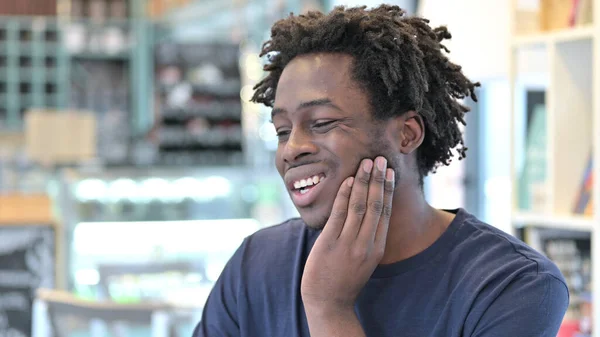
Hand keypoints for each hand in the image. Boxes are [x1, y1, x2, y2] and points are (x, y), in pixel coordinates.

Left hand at [301, 156, 394, 310]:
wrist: (328, 302)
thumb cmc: (344, 279)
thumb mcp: (363, 260)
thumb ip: (367, 238)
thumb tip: (366, 213)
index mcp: (376, 248)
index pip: (385, 212)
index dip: (387, 189)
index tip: (389, 171)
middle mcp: (366, 244)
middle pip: (376, 205)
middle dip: (378, 179)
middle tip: (380, 159)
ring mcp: (348, 243)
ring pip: (359, 206)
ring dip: (364, 181)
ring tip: (367, 163)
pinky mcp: (330, 243)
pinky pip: (339, 214)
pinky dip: (344, 195)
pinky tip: (348, 180)